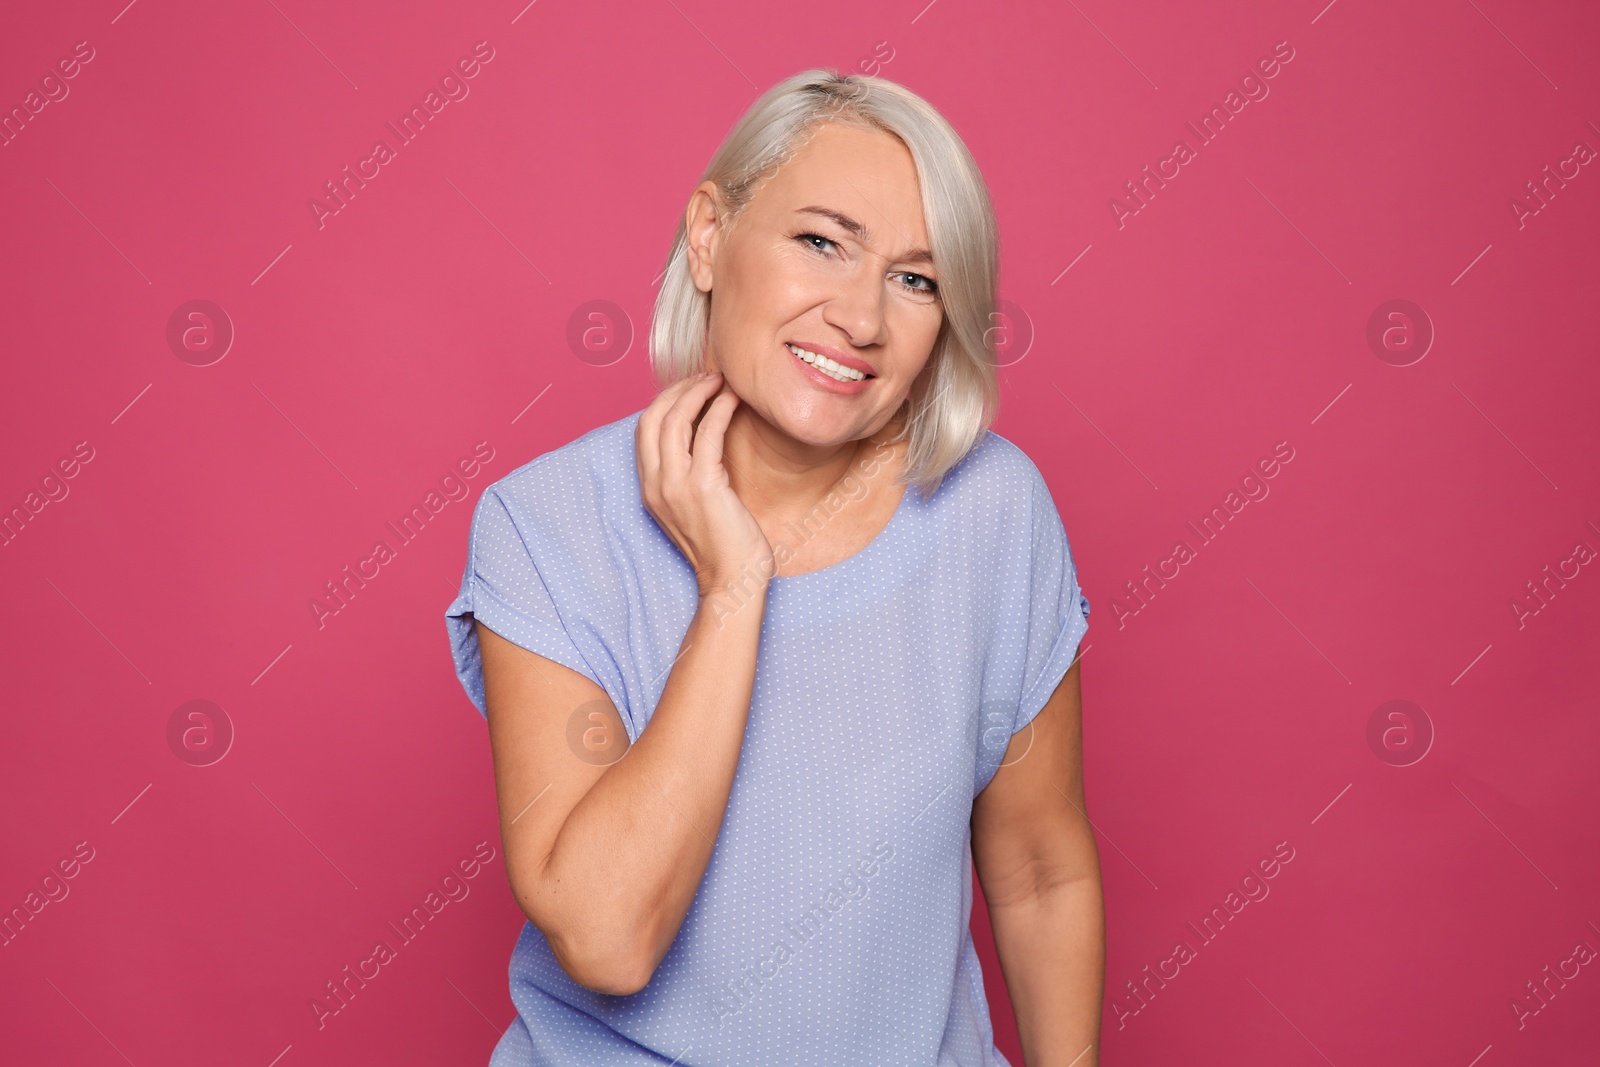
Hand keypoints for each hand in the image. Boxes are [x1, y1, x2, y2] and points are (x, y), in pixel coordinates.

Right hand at [636, 372, 773, 597]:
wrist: (731, 583)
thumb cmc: (723, 546)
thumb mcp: (693, 507)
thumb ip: (688, 476)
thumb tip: (704, 438)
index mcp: (650, 488)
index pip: (645, 429)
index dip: (666, 400)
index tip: (692, 387)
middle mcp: (656, 484)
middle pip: (655, 417)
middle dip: (680, 388)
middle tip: (708, 376)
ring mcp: (675, 485)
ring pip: (676, 419)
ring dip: (699, 391)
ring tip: (722, 380)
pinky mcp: (702, 486)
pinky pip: (708, 434)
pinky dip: (720, 409)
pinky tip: (734, 400)